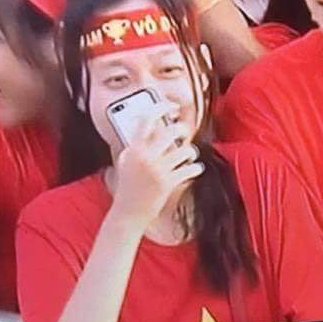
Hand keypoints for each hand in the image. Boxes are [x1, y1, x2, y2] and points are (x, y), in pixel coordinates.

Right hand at [110, 106, 203, 227]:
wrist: (127, 215)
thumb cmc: (128, 187)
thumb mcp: (126, 162)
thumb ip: (136, 144)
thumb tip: (148, 123)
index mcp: (133, 149)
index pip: (147, 119)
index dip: (161, 107)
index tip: (172, 106)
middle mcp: (145, 157)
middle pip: (171, 132)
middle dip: (182, 130)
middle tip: (184, 134)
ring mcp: (157, 170)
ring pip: (185, 150)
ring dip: (191, 152)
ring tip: (188, 156)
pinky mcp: (167, 183)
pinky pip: (190, 169)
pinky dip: (196, 168)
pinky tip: (195, 169)